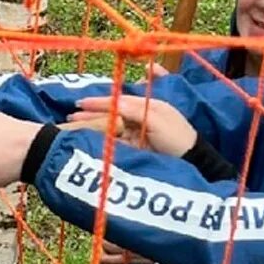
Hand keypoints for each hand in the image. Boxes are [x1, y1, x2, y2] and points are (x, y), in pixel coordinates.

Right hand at [71, 94, 198, 157]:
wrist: (192, 162)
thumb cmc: (177, 137)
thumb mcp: (155, 118)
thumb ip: (132, 109)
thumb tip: (112, 103)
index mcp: (147, 105)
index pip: (118, 101)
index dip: (99, 102)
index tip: (79, 104)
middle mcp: (140, 117)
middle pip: (111, 113)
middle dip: (91, 114)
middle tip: (71, 118)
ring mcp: (137, 133)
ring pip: (110, 127)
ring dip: (93, 126)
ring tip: (74, 128)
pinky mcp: (136, 148)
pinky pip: (115, 141)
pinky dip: (102, 139)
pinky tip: (88, 139)